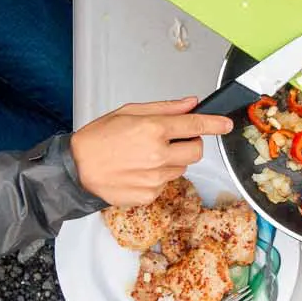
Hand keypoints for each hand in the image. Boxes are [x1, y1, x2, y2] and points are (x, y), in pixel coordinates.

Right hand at [71, 97, 232, 206]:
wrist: (76, 168)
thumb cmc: (98, 139)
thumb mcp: (129, 112)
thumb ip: (164, 108)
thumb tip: (190, 104)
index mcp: (153, 129)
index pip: (196, 126)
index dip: (215, 124)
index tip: (225, 124)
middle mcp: (157, 155)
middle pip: (196, 151)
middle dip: (190, 144)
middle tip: (172, 140)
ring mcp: (155, 178)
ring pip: (181, 168)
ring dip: (171, 161)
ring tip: (145, 156)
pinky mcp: (149, 196)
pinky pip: (165, 184)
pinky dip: (157, 177)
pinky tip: (137, 171)